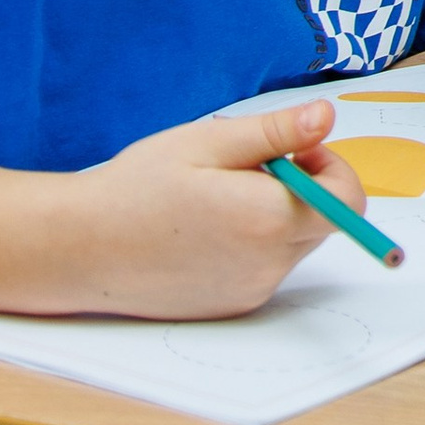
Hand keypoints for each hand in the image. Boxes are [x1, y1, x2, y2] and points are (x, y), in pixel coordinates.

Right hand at [77, 103, 370, 319]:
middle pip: (325, 221)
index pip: (348, 200)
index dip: (331, 168)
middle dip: (303, 188)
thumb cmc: (137, 187)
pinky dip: (254, 243)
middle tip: (247, 169)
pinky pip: (268, 267)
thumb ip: (276, 132)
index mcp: (267, 219)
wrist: (76, 249)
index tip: (294, 151)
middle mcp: (266, 264)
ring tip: (217, 199)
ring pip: (296, 244)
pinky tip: (205, 230)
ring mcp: (249, 291)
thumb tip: (327, 118)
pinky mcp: (231, 306)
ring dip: (276, 216)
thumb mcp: (209, 142)